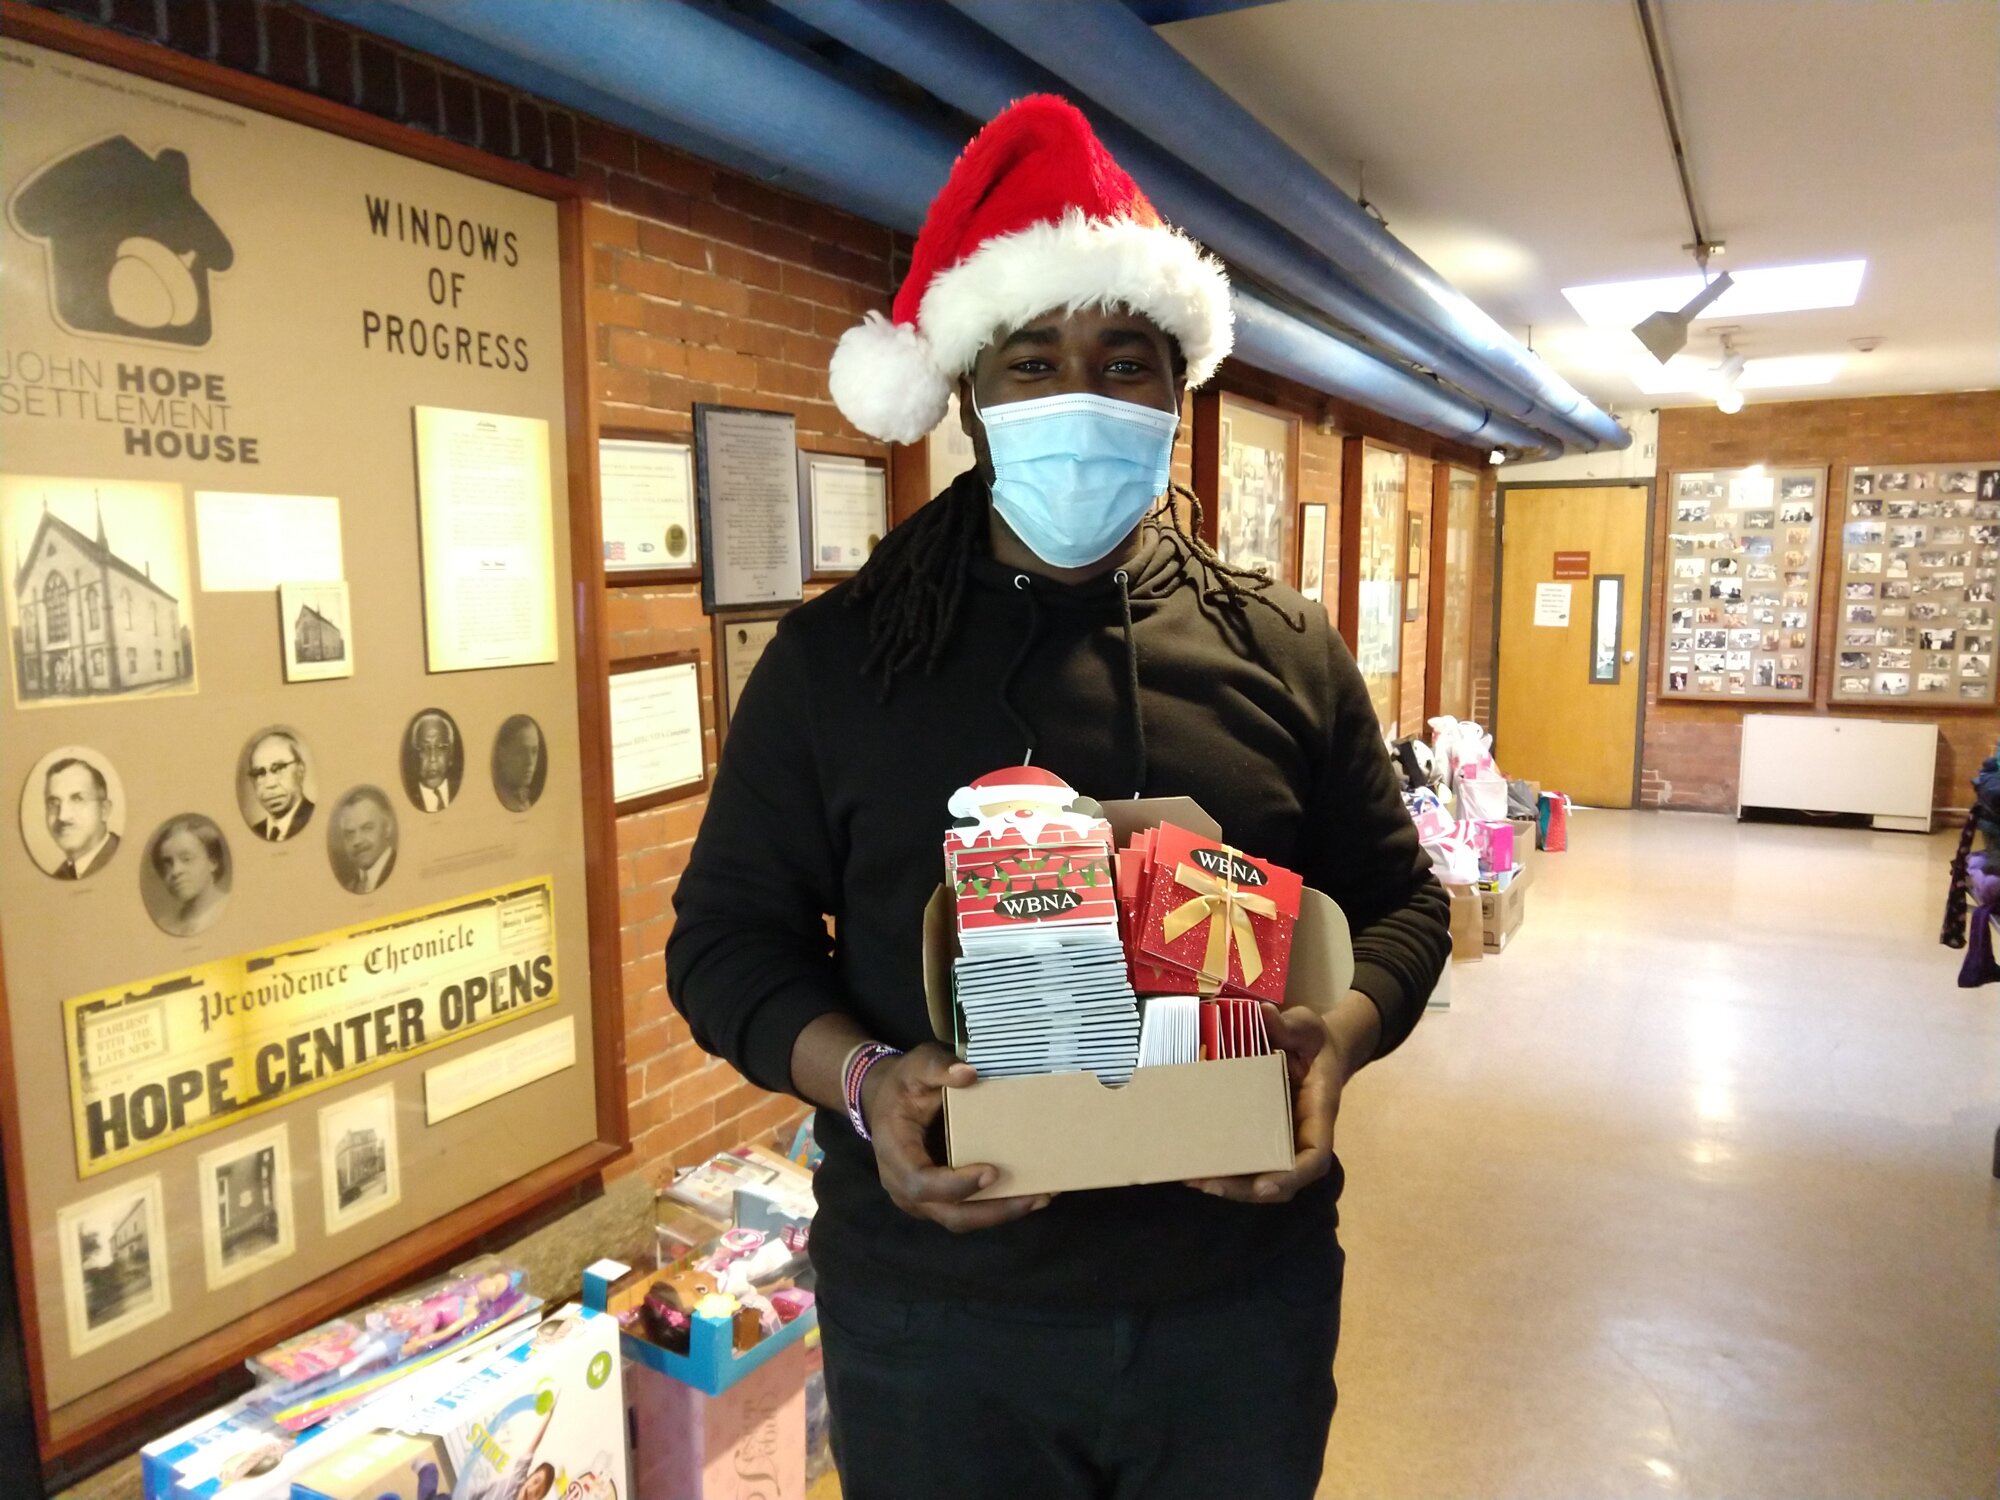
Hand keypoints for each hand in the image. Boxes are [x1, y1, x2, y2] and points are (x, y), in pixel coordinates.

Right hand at [860, 1042, 1054, 1232]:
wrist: (885, 1102)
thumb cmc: (903, 1084)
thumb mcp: (917, 1065)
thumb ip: (938, 1067)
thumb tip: (969, 1074)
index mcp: (895, 1153)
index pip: (921, 1183)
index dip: (956, 1185)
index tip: (993, 1172)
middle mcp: (903, 1185)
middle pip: (949, 1214)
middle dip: (994, 1211)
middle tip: (1035, 1197)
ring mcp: (920, 1199)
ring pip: (961, 1219)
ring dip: (1002, 1212)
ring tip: (1041, 1197)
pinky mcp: (937, 1200)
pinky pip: (966, 1212)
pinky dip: (997, 1207)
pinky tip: (1029, 1194)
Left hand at [1186, 1003, 1343, 1203]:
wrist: (1317, 1051)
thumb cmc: (1314, 1041)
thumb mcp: (1307, 1026)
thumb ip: (1289, 1024)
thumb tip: (1264, 1014)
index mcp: (1318, 1113)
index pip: (1315, 1157)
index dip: (1291, 1176)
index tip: (1264, 1186)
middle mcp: (1301, 1136)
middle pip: (1282, 1180)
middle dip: (1245, 1189)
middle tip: (1207, 1184)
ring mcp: (1282, 1140)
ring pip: (1262, 1178)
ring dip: (1229, 1186)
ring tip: (1192, 1179)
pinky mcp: (1263, 1136)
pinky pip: (1248, 1162)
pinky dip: (1224, 1169)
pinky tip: (1192, 1164)